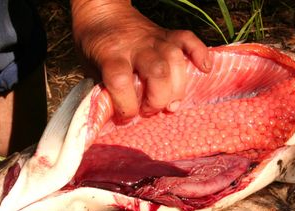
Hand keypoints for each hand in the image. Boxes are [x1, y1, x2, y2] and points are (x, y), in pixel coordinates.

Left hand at [71, 0, 211, 117]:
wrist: (103, 9)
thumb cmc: (94, 44)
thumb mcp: (90, 67)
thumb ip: (106, 88)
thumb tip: (120, 117)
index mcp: (110, 55)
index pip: (120, 81)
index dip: (126, 105)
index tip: (127, 116)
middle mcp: (136, 46)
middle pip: (156, 72)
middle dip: (158, 99)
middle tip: (150, 110)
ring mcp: (154, 39)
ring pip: (175, 61)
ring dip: (177, 88)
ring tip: (171, 104)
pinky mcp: (168, 34)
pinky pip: (189, 40)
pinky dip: (200, 54)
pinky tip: (204, 69)